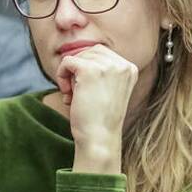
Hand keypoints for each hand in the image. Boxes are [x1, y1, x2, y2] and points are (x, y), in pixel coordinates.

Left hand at [55, 45, 138, 173]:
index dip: (88, 68)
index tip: (86, 90)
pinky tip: (67, 94)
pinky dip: (61, 76)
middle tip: (75, 92)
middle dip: (78, 70)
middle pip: (90, 52)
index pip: (102, 53)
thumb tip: (78, 55)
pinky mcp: (89, 70)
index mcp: (130, 69)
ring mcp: (107, 66)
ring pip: (78, 56)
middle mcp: (122, 65)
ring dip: (69, 75)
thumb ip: (102, 72)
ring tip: (72, 96)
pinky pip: (66, 61)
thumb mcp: (108, 91)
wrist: (99, 139)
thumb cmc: (100, 120)